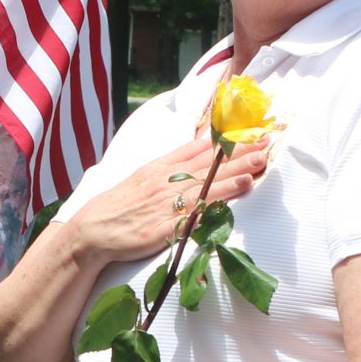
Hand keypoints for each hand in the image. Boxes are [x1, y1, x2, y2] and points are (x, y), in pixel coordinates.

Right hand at [59, 135, 269, 269]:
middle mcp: (166, 181)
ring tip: (259, 165)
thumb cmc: (121, 204)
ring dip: (235, 174)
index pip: (201, 151)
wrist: (93, 230)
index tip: (252, 131)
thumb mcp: (146, 174)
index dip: (229, 141)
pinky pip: (193, 214)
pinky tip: (233, 196)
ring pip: (206, 185)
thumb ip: (175, 161)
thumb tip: (203, 143)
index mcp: (162, 167)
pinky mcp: (163, 227)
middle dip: (240, 153)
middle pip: (209, 165)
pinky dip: (215, 203)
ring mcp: (166, 203)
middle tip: (268, 142)